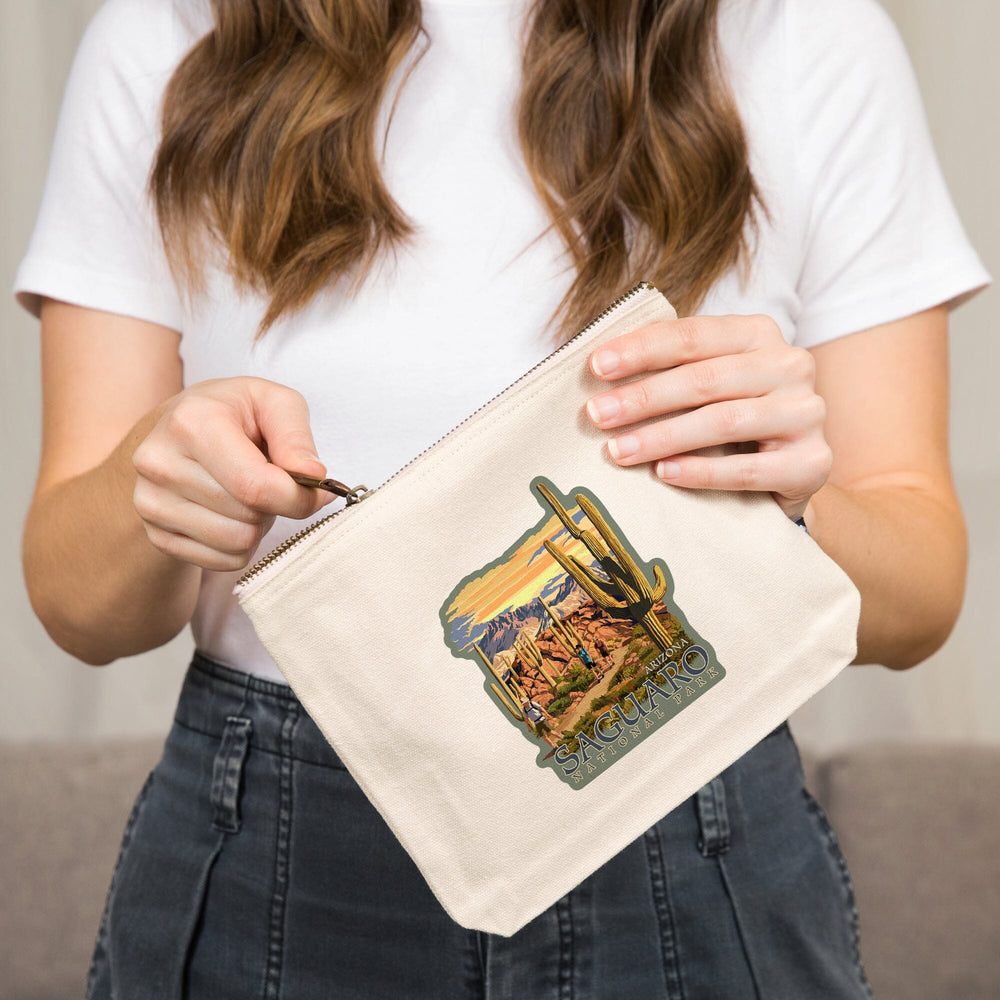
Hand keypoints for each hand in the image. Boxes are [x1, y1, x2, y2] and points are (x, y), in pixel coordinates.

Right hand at [131, 377, 333, 570]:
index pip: (256, 486)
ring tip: (247, 494)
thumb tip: (313, 476)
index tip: (316, 490)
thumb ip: (297, 437)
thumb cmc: (234, 414)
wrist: (178, 431)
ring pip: (237, 543)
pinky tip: (230, 512)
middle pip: (248, 516)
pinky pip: (223, 560)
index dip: (298, 497)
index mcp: (191, 422)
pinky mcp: (155, 534)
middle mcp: (160, 463)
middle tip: (267, 479)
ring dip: (257, 525)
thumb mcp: (273, 403)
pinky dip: (240, 544)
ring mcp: (150, 502)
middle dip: (274, 505)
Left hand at [586, 315, 831, 518]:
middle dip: (643, 397)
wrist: (788, 472)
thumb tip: (596, 370)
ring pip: (724, 421)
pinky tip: (664, 474)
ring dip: (663, 436)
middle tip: (596, 416)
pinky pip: (748, 469)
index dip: (641, 349)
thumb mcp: (704, 385)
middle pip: (705, 378)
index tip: (595, 367)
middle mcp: (790, 365)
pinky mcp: (812, 462)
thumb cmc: (730, 422)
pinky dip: (701, 472)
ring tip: (618, 450)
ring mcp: (806, 413)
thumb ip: (667, 370)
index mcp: (758, 334)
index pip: (692, 336)